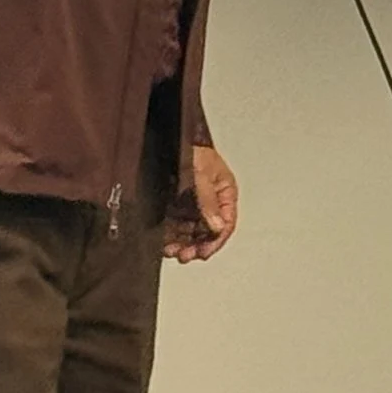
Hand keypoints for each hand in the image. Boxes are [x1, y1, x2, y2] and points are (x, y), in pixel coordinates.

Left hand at [167, 143, 238, 262]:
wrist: (165, 137)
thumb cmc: (189, 147)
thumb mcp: (201, 173)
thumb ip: (208, 200)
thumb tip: (217, 225)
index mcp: (224, 191)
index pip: (226, 222)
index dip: (216, 240)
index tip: (203, 252)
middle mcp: (210, 200)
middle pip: (208, 231)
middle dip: (196, 246)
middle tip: (185, 255)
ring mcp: (193, 203)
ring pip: (191, 232)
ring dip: (183, 244)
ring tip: (172, 251)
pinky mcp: (176, 205)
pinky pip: (177, 226)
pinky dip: (172, 236)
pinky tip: (165, 243)